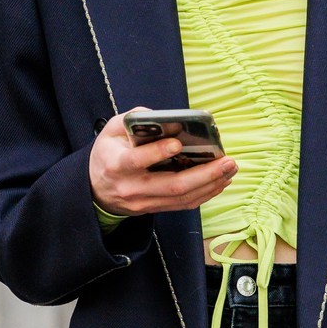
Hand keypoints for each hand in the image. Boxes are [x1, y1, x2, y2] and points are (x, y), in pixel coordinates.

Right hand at [89, 109, 238, 217]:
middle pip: (172, 186)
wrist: (96, 190)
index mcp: (116, 164)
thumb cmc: (108, 153)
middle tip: (227, 161)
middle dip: (204, 174)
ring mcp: (144, 202)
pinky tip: (220, 181)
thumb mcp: (112, 130)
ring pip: (182, 198)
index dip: (157, 152)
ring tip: (230, 169)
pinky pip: (184, 205)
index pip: (136, 161)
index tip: (177, 143)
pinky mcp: (155, 209)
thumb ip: (135, 120)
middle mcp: (132, 188)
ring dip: (211, 184)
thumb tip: (167, 118)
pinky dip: (205, 193)